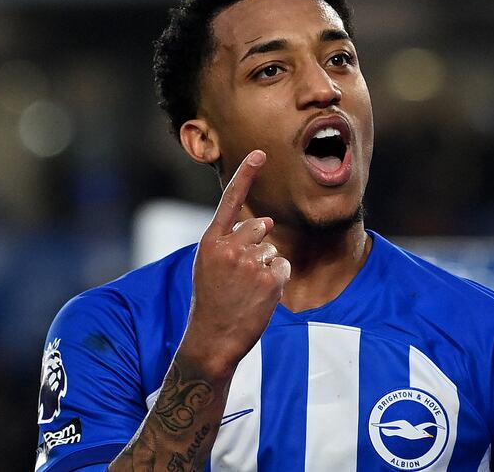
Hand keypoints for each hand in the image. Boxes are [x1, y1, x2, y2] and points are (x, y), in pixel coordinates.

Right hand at [179, 150, 290, 378]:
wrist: (212, 339)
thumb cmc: (212, 301)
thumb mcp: (210, 265)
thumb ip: (233, 240)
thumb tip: (270, 221)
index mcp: (211, 241)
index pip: (231, 200)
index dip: (247, 174)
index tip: (260, 153)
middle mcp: (230, 247)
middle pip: (261, 226)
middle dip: (259, 243)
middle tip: (242, 275)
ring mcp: (251, 262)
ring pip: (272, 249)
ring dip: (266, 266)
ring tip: (247, 289)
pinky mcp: (270, 279)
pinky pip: (283, 267)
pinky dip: (276, 280)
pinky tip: (260, 296)